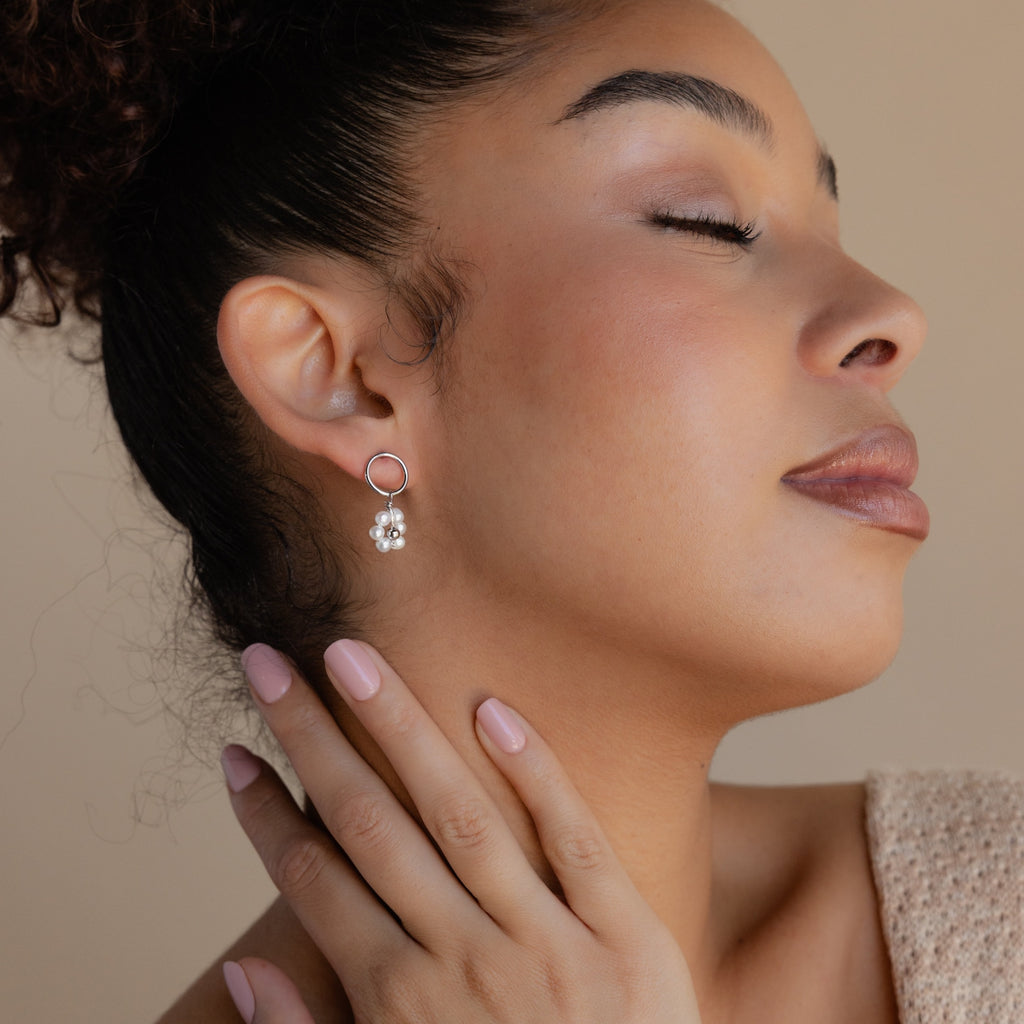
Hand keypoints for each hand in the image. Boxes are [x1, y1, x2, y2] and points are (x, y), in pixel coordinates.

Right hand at [220, 640, 700, 1022]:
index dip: (263, 813)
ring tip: (351, 655)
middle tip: (270, 661)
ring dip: (398, 727)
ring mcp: (546, 940)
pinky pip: (574, 838)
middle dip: (309, 738)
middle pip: (368, 823)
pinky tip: (491, 708)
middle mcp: (462, 959)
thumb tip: (239, 971)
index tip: (235, 750)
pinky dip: (534, 772)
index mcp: (399, 1002)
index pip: (312, 879)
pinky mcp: (624, 933)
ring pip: (457, 811)